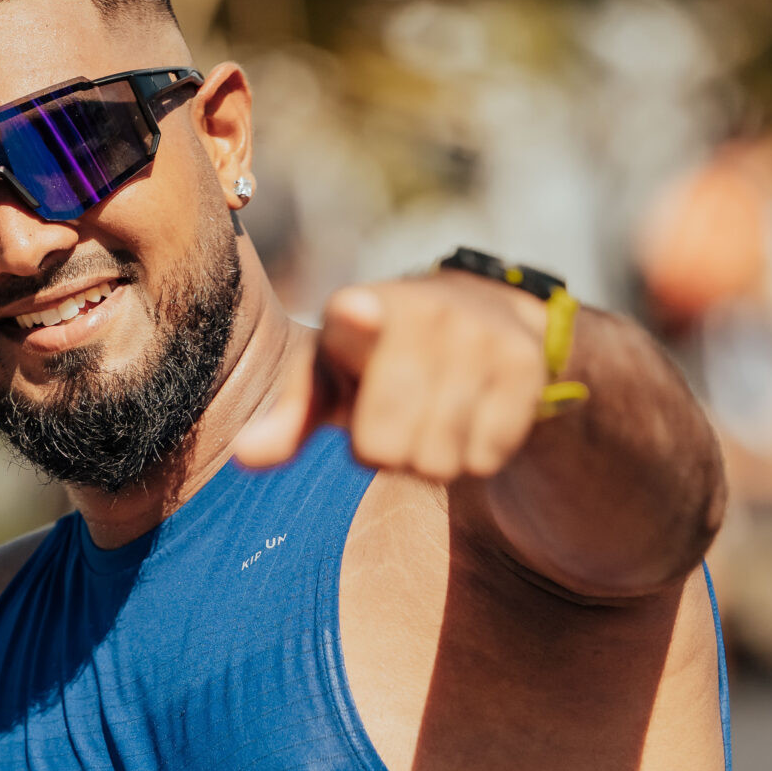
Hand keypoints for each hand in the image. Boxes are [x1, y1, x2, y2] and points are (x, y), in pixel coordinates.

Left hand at [233, 275, 551, 482]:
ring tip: (432, 416)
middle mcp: (425, 311)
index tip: (362, 313)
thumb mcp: (330, 375)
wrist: (485, 313)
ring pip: (438, 463)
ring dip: (429, 460)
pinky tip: (471, 417)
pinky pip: (485, 460)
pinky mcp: (525, 366)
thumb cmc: (380, 354)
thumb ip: (290, 415)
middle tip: (395, 417)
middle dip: (384, 453)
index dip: (360, 323)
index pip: (358, 320)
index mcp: (359, 307)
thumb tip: (246, 458)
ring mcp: (480, 337)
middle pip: (384, 448)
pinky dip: (473, 457)